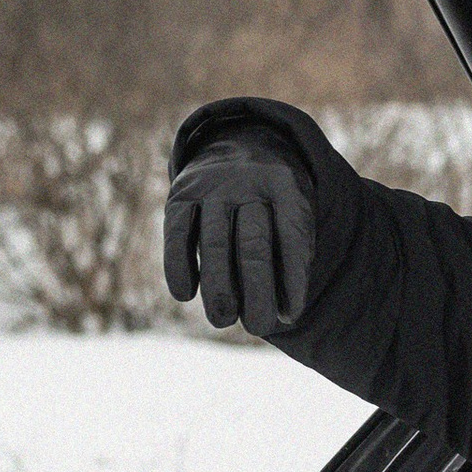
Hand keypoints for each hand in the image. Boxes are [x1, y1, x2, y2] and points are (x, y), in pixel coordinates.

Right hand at [164, 142, 315, 335]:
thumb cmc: (273, 199)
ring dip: (218, 288)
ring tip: (223, 320)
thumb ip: (290, 252)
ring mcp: (213, 185)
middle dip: (257, 291)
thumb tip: (282, 314)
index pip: (293, 236)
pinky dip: (179, 265)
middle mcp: (250, 181)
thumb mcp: (293, 210)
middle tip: (258, 327)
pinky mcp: (181, 192)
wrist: (238, 144)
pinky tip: (185, 294)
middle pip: (253, 244)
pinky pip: (178, 233)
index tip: (291, 316)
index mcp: (288, 185)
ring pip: (214, 244)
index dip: (293, 280)